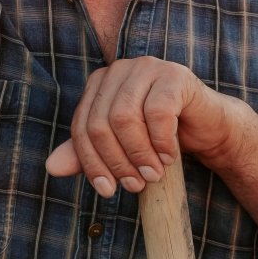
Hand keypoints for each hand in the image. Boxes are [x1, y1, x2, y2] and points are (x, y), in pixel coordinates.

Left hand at [45, 55, 242, 197]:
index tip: (108, 190)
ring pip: (125, 117)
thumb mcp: (119, 149)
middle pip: (101, 123)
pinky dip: (161, 141)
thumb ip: (87, 154)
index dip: (91, 163)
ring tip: (152, 174)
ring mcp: (147, 68)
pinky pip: (158, 112)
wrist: (206, 128)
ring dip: (138, 154)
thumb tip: (51, 167)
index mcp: (99, 84)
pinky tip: (168, 156)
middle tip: (135, 185)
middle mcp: (119, 70)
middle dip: (116, 161)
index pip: (82, 127)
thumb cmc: (159, 137)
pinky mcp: (174, 75)